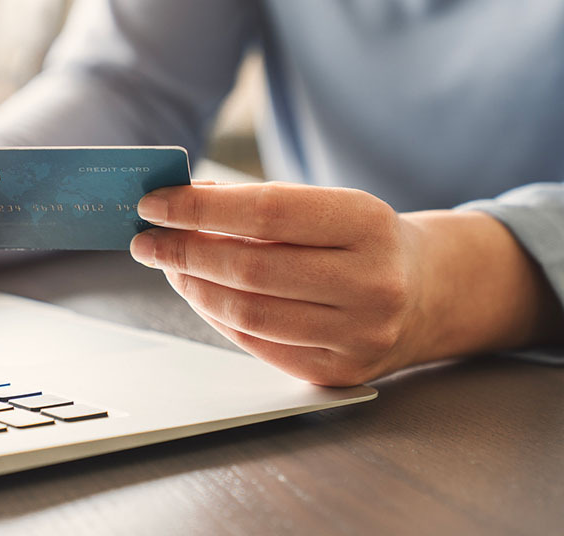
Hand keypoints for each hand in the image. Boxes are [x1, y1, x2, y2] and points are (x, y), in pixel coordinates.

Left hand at [130, 181, 560, 385]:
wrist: (429, 292)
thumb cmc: (361, 240)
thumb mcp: (326, 205)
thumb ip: (257, 204)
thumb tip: (179, 204)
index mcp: (368, 223)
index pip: (266, 211)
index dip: (199, 208)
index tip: (153, 203)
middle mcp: (373, 282)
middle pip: (250, 269)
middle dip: (183, 252)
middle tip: (146, 240)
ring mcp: (360, 335)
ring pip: (247, 313)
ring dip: (192, 287)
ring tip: (168, 266)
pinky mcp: (340, 372)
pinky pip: (257, 344)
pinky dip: (216, 316)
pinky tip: (199, 293)